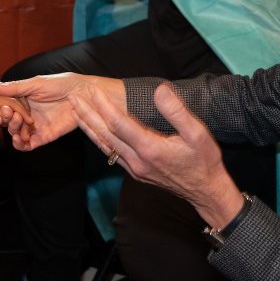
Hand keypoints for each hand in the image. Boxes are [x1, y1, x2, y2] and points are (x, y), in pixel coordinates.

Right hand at [0, 74, 123, 149]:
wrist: (82, 95)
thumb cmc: (61, 84)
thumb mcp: (36, 83)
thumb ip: (15, 87)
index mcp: (22, 101)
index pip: (5, 109)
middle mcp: (27, 114)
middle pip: (9, 123)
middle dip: (5, 121)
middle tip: (9, 115)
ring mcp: (35, 126)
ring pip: (16, 135)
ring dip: (12, 132)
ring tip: (17, 124)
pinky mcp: (44, 136)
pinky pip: (28, 145)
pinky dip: (20, 145)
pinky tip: (20, 138)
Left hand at [72, 83, 243, 228]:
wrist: (206, 191)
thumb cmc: (204, 161)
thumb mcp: (198, 133)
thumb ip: (177, 112)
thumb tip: (160, 90)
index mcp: (150, 149)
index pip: (119, 123)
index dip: (104, 105)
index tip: (93, 89)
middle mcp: (137, 161)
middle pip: (105, 134)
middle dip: (88, 114)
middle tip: (73, 97)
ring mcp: (135, 169)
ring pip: (105, 146)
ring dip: (89, 127)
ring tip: (76, 111)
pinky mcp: (136, 173)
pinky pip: (112, 154)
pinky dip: (100, 139)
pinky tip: (95, 131)